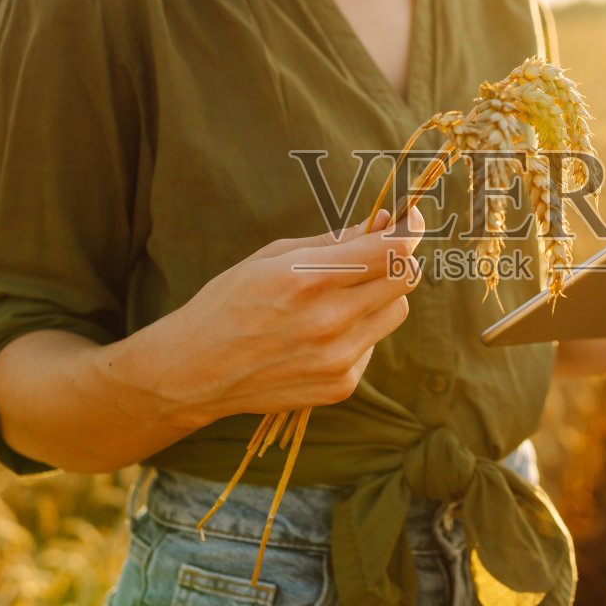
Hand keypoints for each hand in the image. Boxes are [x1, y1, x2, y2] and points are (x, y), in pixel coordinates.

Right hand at [114, 204, 426, 428]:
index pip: (393, 250)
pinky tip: (321, 334)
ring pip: (395, 312)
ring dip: (380, 296)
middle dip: (397, 260)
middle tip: (376, 255)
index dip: (410, 230)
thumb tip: (381, 222)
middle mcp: (330, 320)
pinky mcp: (341, 385)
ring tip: (340, 297)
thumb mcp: (273, 257)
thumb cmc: (230, 302)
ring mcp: (338, 357)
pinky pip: (372, 345)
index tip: (410, 220)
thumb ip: (334, 241)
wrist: (196, 370)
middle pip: (404, 279)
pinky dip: (359, 332)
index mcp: (311, 279)